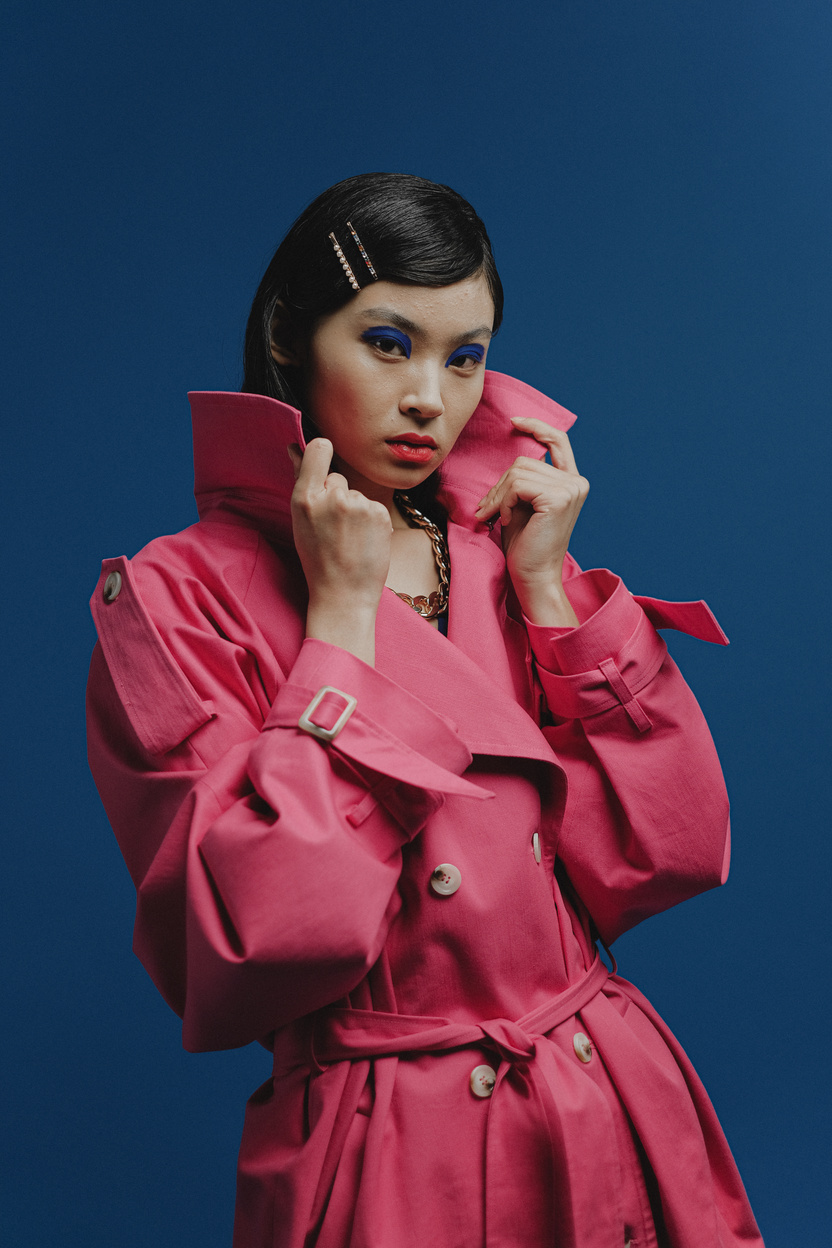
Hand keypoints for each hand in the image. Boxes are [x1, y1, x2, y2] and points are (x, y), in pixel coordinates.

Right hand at [289, 439, 392, 663]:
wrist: (344, 594)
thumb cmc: (318, 558)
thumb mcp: (300, 520)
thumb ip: (302, 482)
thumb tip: (295, 447)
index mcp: (305, 498)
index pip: (319, 449)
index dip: (322, 451)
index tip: (322, 458)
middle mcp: (332, 497)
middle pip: (338, 477)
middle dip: (337, 495)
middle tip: (332, 528)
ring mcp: (358, 505)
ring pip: (357, 493)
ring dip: (355, 510)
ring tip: (349, 539)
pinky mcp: (380, 513)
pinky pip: (373, 506)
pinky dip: (371, 521)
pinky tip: (363, 541)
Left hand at [474, 417, 588, 625]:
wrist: (533, 577)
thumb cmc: (525, 545)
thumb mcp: (523, 504)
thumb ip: (523, 479)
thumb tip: (508, 452)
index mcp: (572, 481)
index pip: (558, 440)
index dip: (536, 426)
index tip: (514, 421)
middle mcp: (576, 482)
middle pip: (525, 460)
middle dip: (500, 484)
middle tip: (488, 509)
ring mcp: (571, 489)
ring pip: (518, 472)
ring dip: (499, 496)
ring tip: (496, 517)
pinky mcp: (558, 498)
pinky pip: (517, 485)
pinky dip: (503, 502)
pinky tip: (506, 521)